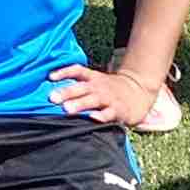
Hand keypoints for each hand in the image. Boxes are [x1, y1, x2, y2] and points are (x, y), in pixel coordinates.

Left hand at [46, 62, 161, 126]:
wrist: (138, 91)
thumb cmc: (110, 89)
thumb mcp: (96, 81)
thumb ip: (78, 85)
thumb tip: (51, 90)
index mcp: (93, 78)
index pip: (77, 71)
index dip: (63, 72)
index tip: (50, 77)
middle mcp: (99, 87)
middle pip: (81, 87)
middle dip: (66, 92)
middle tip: (51, 98)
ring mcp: (109, 98)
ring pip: (93, 100)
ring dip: (79, 104)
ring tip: (66, 109)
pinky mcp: (119, 110)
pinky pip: (109, 113)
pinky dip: (101, 116)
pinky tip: (92, 118)